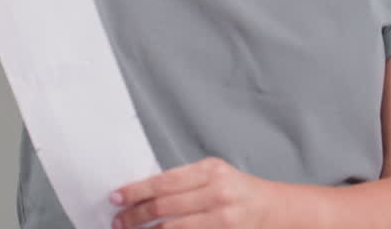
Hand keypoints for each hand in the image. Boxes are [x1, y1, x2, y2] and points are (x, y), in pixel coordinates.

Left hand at [111, 157, 278, 228]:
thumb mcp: (214, 175)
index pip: (164, 182)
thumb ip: (184, 182)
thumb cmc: (239, 191)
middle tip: (118, 221)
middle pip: (164, 206)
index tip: (116, 197)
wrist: (274, 210)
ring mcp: (221, 219)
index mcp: (211, 171)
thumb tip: (143, 193)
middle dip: (135, 215)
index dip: (136, 191)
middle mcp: (217, 194)